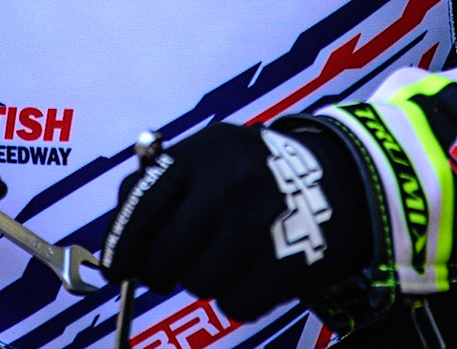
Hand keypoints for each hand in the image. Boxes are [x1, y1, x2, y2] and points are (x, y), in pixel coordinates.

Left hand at [98, 121, 371, 322]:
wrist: (342, 179)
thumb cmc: (256, 172)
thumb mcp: (210, 153)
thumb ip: (159, 183)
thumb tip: (117, 240)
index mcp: (202, 154)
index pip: (141, 205)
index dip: (120, 244)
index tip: (114, 269)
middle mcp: (227, 187)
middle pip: (164, 257)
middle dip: (160, 271)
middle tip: (170, 270)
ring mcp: (258, 225)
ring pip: (198, 283)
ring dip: (204, 279)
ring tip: (226, 256)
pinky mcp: (285, 263)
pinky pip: (234, 304)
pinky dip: (238, 297)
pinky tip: (253, 270)